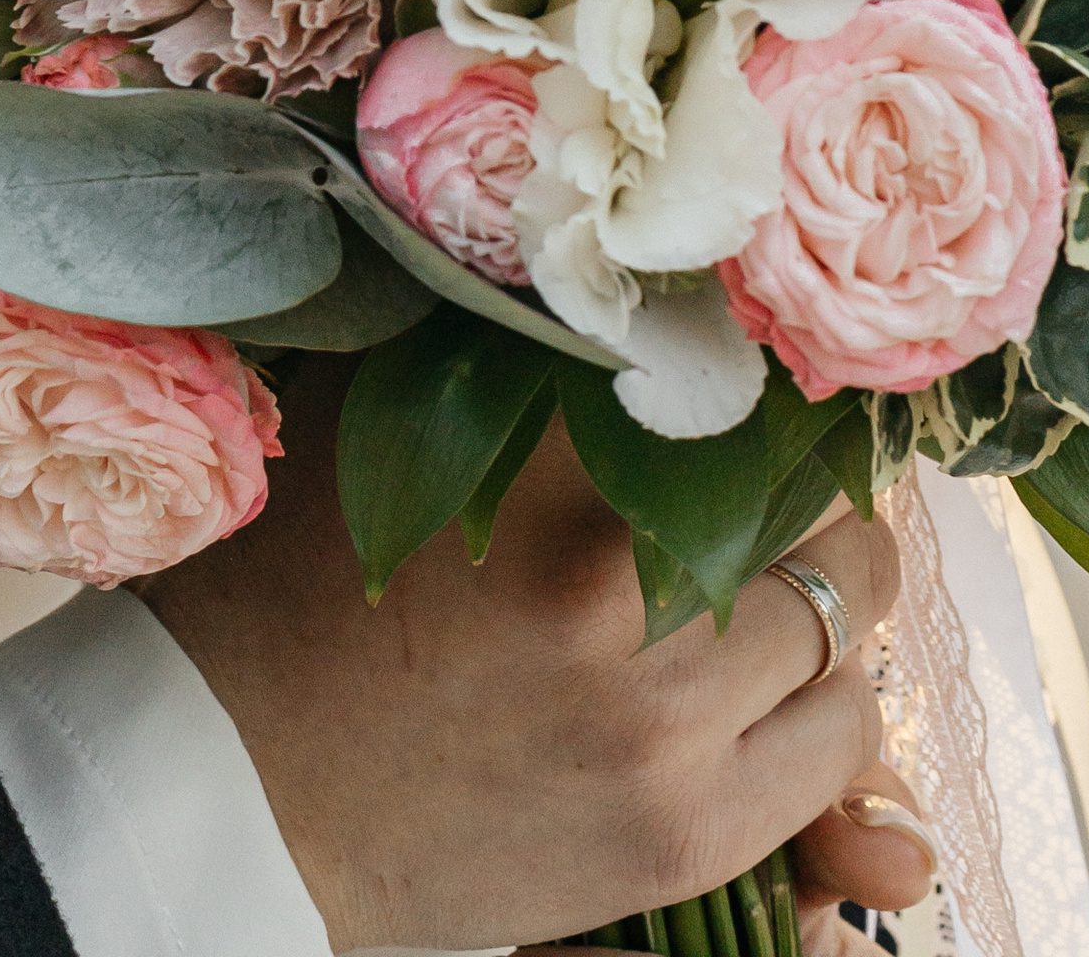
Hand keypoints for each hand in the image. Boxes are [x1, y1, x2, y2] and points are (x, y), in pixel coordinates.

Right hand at [136, 359, 895, 954]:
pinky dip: (819, 698)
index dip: (759, 368)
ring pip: (845, 618)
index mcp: (543, 479)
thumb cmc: (293, 594)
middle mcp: (622, 602)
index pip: (735, 383)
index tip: (751, 368)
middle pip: (820, 502)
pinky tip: (758, 681)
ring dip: (816, 588)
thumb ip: (480, 337)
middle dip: (805, 482)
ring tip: (755, 580)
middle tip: (765, 477)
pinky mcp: (689, 835)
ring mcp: (667, 730)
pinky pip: (841, 742)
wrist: (244, 794)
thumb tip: (576, 253)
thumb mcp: (370, 419)